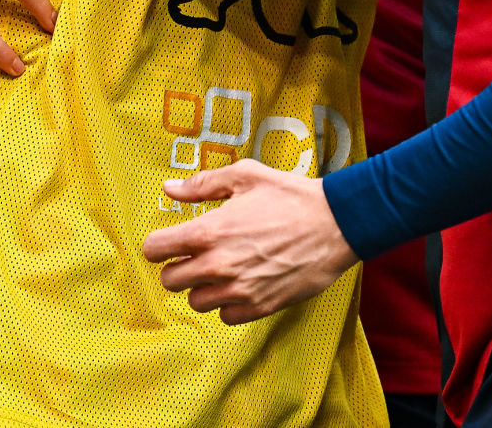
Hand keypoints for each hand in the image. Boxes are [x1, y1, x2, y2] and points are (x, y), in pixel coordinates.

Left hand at [141, 159, 358, 323]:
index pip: (156, 250)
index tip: (170, 242)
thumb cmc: (290, 196)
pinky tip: (241, 283)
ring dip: (202, 287)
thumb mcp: (244, 176)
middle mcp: (218, 265)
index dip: (159, 244)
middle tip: (196, 256)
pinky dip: (228, 304)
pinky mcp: (260, 307)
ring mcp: (239, 290)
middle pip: (170, 282)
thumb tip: (169, 189)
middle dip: (178, 267)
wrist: (335, 224)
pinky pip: (226, 316)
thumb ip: (202, 184)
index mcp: (208, 231)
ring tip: (221, 269)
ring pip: (196, 302)